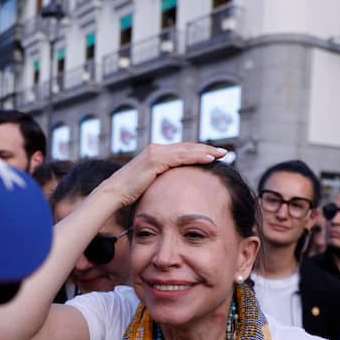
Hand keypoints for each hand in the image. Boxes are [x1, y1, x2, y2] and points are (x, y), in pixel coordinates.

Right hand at [107, 143, 226, 207]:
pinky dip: (196, 156)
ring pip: (187, 150)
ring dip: (206, 151)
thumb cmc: (130, 193)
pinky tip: (209, 159)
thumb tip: (175, 187)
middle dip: (207, 148)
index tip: (214, 155)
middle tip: (224, 152)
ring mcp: (156, 153)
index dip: (199, 151)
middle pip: (188, 146)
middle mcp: (157, 149)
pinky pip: (181, 157)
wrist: (114, 193)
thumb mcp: (151, 183)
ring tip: (222, 154)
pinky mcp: (155, 160)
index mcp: (156, 153)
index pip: (183, 150)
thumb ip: (163, 180)